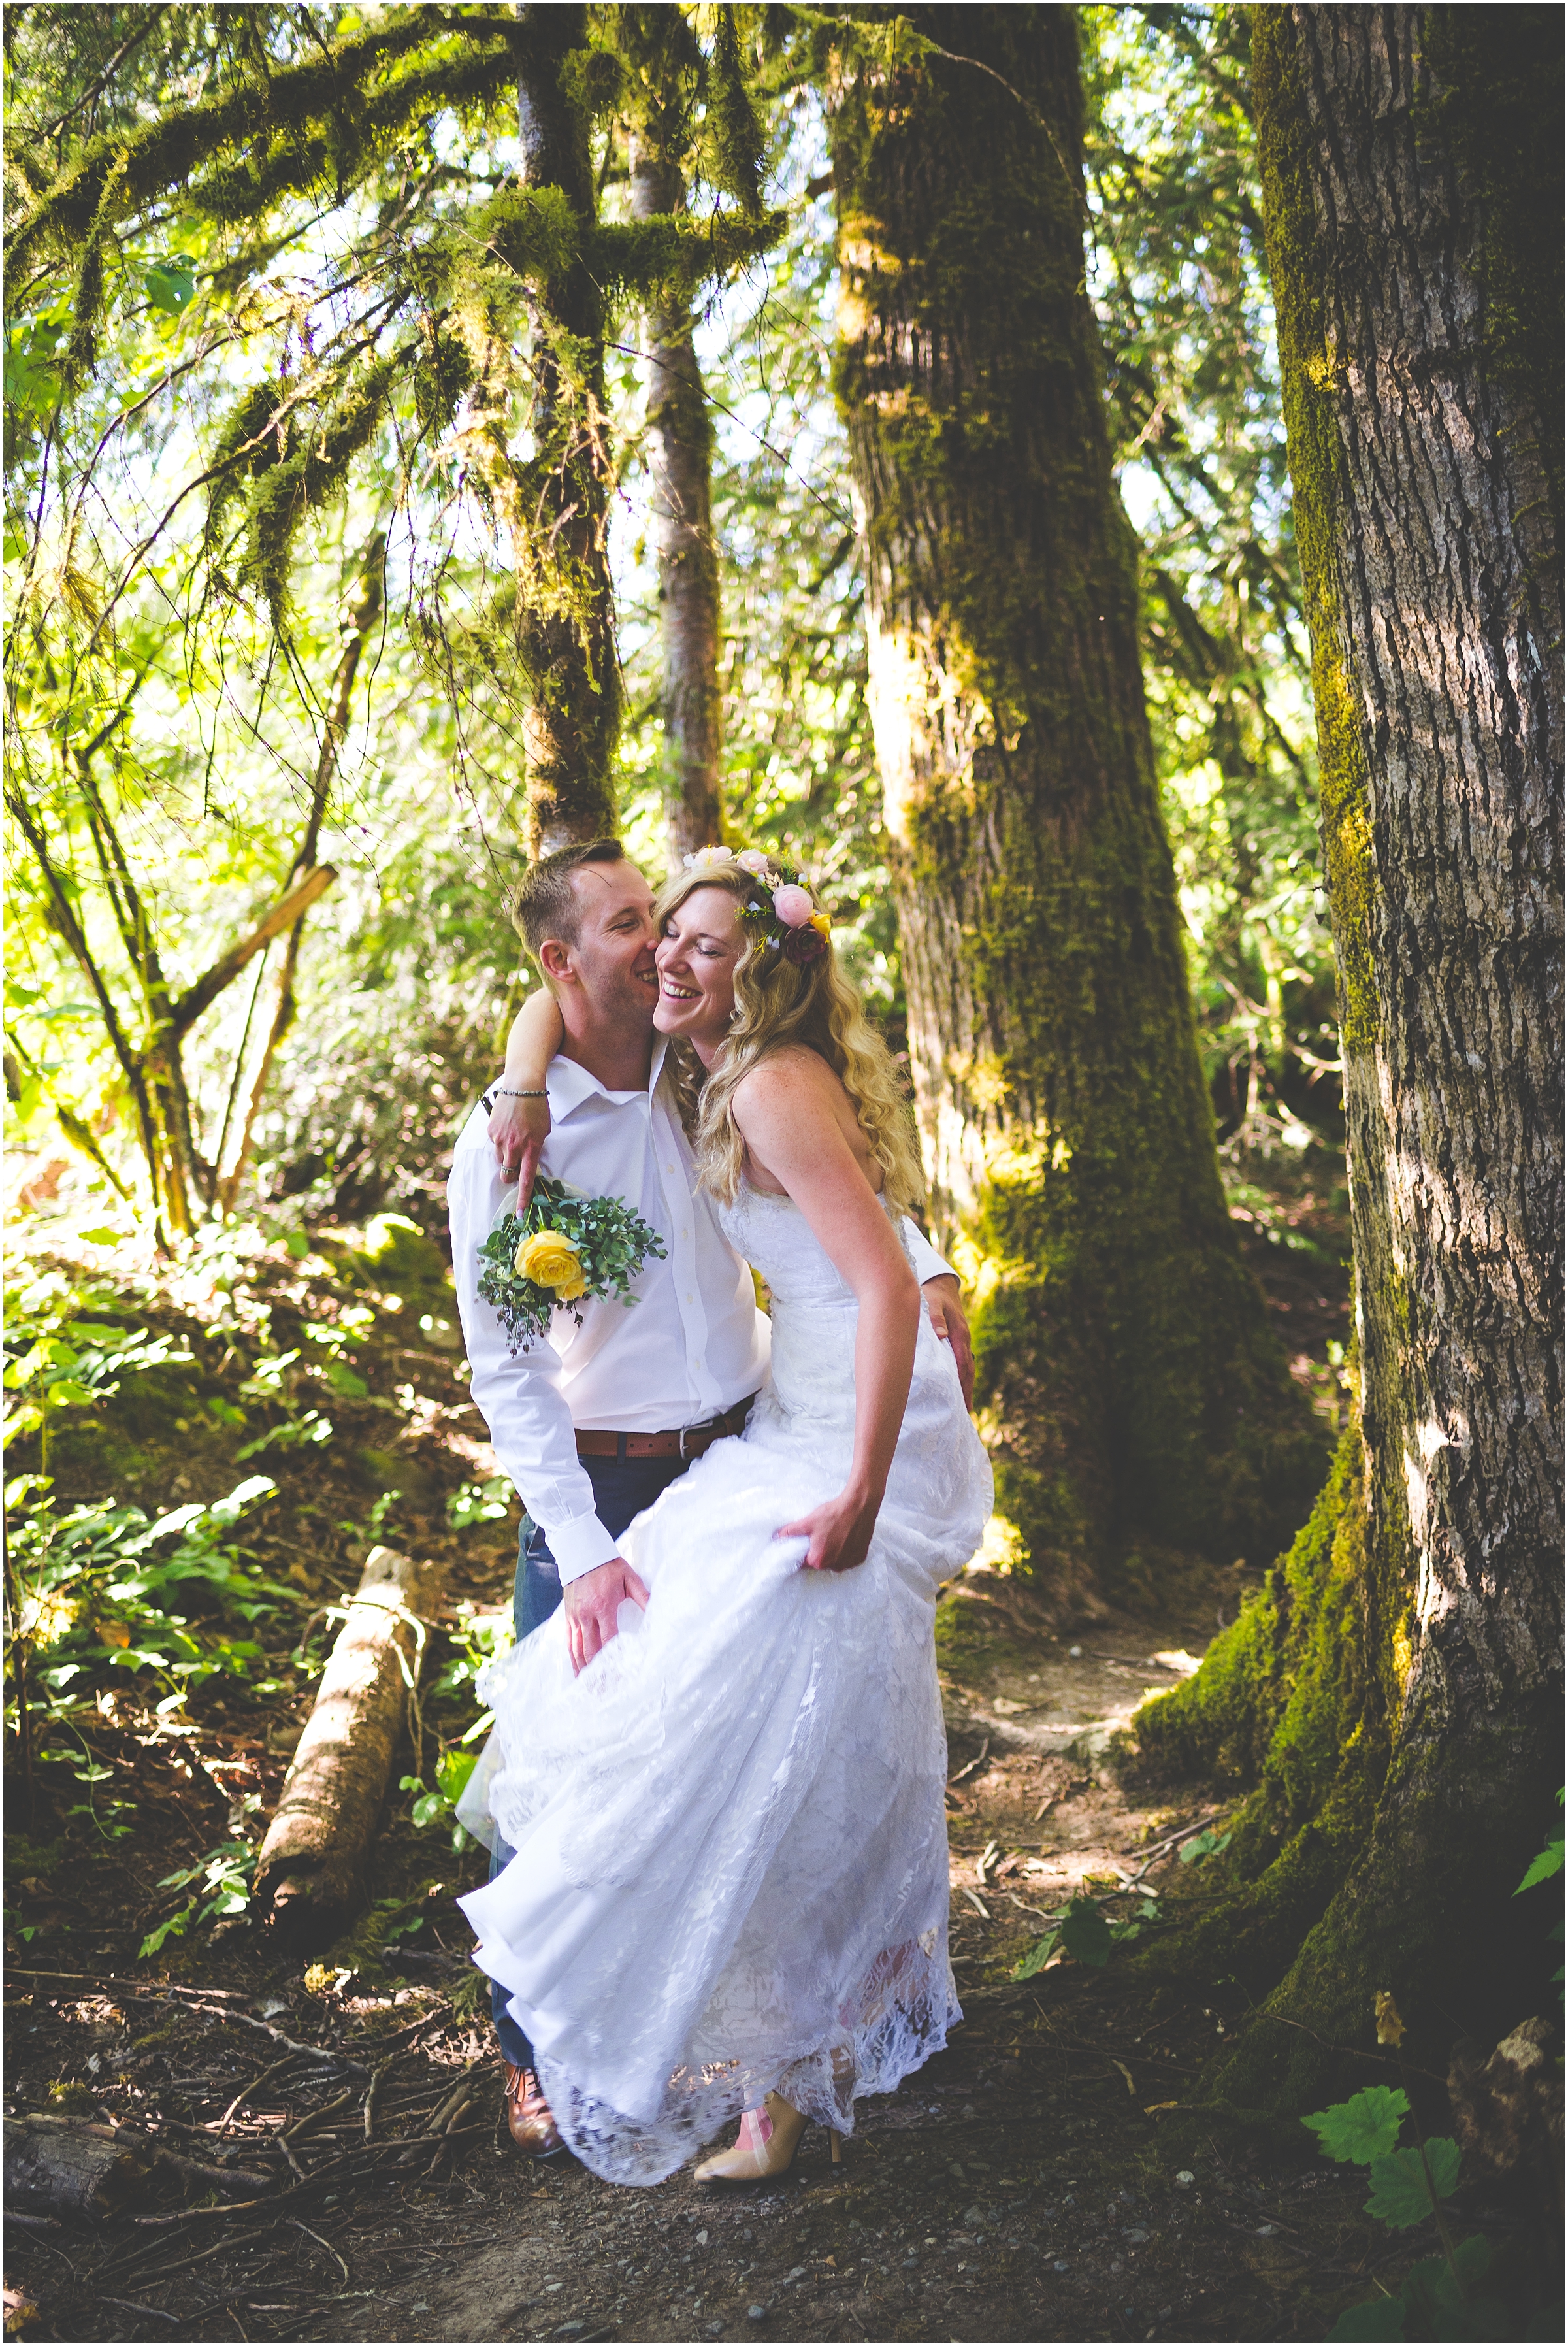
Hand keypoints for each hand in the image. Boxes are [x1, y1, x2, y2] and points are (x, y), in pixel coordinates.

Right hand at [488, 1090, 550, 1210]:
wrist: (522, 1086)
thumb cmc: (538, 1108)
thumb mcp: (543, 1131)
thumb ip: (536, 1148)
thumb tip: (528, 1161)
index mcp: (531, 1148)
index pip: (526, 1180)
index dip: (523, 1198)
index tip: (520, 1214)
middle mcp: (515, 1147)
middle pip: (507, 1175)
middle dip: (509, 1176)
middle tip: (514, 1167)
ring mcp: (500, 1139)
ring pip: (500, 1160)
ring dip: (505, 1156)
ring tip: (513, 1137)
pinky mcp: (491, 1131)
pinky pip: (494, 1144)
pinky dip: (500, 1140)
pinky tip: (506, 1126)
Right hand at [563, 1557, 649, 1675]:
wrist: (583, 1553)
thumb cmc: (609, 1566)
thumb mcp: (629, 1578)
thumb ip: (644, 1596)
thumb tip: (659, 1610)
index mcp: (604, 1607)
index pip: (609, 1640)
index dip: (613, 1660)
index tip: (618, 1676)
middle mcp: (587, 1615)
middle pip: (591, 1650)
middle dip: (596, 1672)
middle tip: (601, 1691)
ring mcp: (575, 1616)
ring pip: (577, 1648)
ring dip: (582, 1669)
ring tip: (587, 1686)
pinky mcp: (568, 1615)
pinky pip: (569, 1640)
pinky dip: (572, 1657)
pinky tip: (576, 1669)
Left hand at [776, 1485, 882, 1574]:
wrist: (858, 1507)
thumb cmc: (834, 1515)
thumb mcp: (808, 1522)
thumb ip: (791, 1531)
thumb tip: (778, 1536)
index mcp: (819, 1560)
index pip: (805, 1563)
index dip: (803, 1553)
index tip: (807, 1544)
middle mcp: (835, 1565)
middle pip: (821, 1562)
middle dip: (819, 1552)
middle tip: (821, 1536)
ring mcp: (849, 1562)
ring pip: (835, 1561)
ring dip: (833, 1552)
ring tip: (833, 1535)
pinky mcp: (860, 1557)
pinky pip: (849, 1558)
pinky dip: (846, 1551)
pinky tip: (845, 1538)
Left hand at [922, 1273, 974, 1407]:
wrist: (939, 1284)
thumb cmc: (933, 1294)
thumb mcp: (931, 1303)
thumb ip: (935, 1318)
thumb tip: (942, 1336)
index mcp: (959, 1334)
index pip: (963, 1364)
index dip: (963, 1384)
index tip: (962, 1402)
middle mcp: (963, 1339)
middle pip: (968, 1370)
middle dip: (967, 1391)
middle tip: (965, 1412)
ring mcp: (960, 1340)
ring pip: (965, 1366)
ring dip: (965, 1385)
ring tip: (963, 1405)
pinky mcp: (955, 1340)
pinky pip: (959, 1361)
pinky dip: (960, 1375)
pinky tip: (954, 1385)